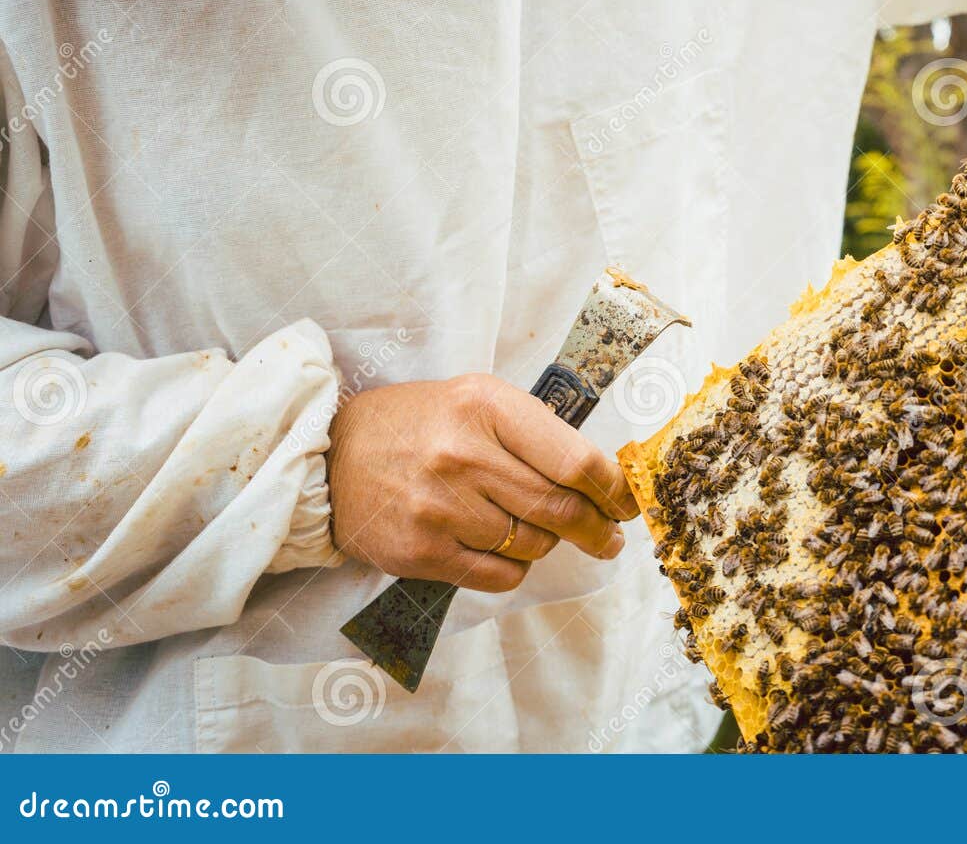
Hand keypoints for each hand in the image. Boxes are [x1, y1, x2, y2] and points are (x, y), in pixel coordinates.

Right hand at [325, 374, 637, 591]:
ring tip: (539, 531)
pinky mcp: (422, 552)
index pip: (575, 460)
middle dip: (596, 528)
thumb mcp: (477, 399)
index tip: (626, 502)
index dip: (613, 489)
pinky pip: (500, 575)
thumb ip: (535, 431)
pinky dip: (515, 567)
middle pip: (561, 508)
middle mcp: (464, 456)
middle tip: (608, 536)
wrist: (331, 456)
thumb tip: (601, 476)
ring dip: (548, 544)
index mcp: (486, 406)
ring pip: (534, 545)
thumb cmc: (418, 424)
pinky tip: (504, 548)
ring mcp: (441, 508)